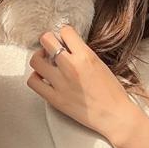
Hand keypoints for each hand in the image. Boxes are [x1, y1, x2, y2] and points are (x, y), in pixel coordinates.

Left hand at [26, 24, 133, 138]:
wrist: (115, 116)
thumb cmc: (113, 92)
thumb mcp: (101, 64)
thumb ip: (83, 54)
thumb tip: (68, 47)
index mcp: (86, 56)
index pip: (65, 31)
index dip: (64, 33)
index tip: (64, 39)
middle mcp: (71, 67)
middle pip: (46, 40)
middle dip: (48, 41)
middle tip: (51, 46)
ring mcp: (60, 83)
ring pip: (35, 60)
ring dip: (39, 58)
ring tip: (45, 62)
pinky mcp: (54, 98)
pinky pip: (33, 82)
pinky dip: (36, 77)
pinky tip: (43, 78)